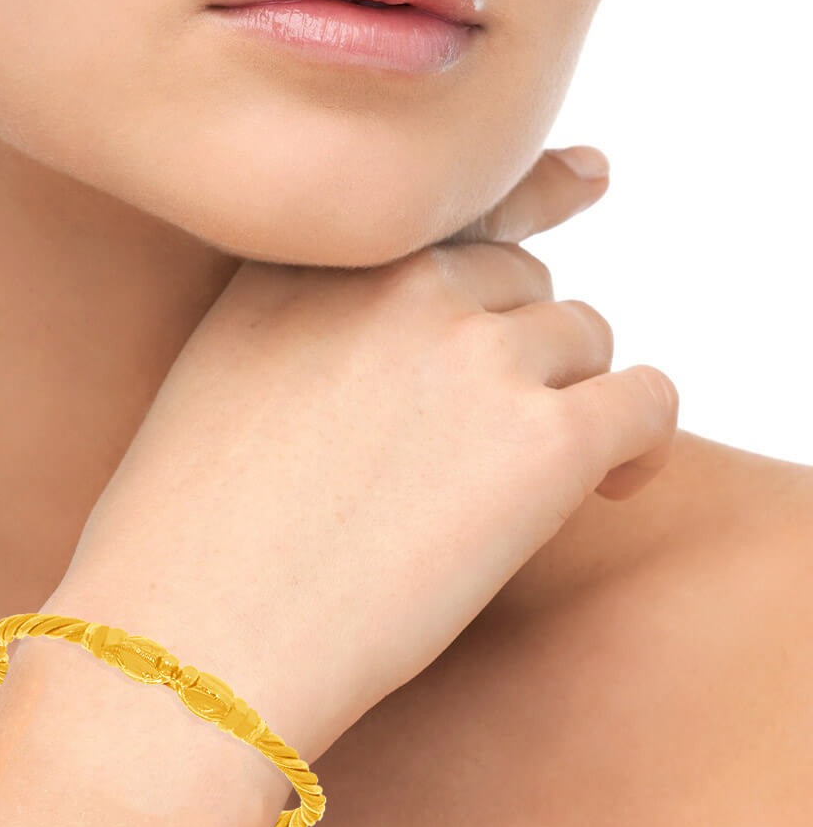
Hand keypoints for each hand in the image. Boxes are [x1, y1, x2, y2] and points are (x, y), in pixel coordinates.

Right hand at [45, 147, 678, 768]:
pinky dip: (641, 443)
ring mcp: (473, 353)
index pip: (444, 201)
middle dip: (514, 349)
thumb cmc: (181, 557)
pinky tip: (615, 486)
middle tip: (487, 437)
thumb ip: (304, 340)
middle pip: (519, 282)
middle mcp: (395, 283)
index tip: (584, 180)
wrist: (191, 645)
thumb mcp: (212, 396)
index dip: (526, 194)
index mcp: (305, 265)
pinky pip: (645, 403)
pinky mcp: (541, 440)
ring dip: (566, 399)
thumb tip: (406, 368)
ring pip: (581, 338)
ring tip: (530, 483)